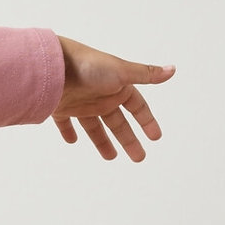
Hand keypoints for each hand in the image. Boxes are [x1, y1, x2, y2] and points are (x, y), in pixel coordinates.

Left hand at [54, 37, 173, 161]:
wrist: (52, 66)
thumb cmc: (88, 65)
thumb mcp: (121, 71)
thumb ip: (145, 74)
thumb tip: (173, 69)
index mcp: (118, 86)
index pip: (137, 107)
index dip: (147, 121)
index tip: (156, 137)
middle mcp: (101, 95)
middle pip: (118, 121)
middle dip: (129, 139)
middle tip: (139, 158)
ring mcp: (80, 102)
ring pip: (94, 126)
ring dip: (102, 140)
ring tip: (111, 157)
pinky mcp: (61, 107)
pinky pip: (65, 122)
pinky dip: (68, 131)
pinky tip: (73, 141)